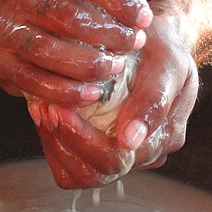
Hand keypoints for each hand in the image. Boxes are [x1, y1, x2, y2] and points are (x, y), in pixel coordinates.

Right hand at [0, 0, 152, 106]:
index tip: (143, 17)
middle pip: (66, 15)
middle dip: (107, 33)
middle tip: (132, 44)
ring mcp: (4, 28)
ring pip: (48, 51)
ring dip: (87, 64)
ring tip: (115, 68)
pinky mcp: (0, 61)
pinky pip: (34, 81)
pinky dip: (65, 92)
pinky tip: (92, 94)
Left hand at [28, 12, 198, 188]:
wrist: (145, 36)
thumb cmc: (159, 44)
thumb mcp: (167, 61)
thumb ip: (154, 99)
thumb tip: (130, 141)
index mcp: (165, 137)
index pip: (119, 158)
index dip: (84, 139)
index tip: (60, 107)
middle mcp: (145, 154)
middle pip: (98, 173)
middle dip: (66, 140)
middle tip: (47, 107)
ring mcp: (122, 156)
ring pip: (80, 175)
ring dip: (56, 144)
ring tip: (44, 109)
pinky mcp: (100, 152)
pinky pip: (70, 167)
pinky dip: (54, 143)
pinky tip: (46, 115)